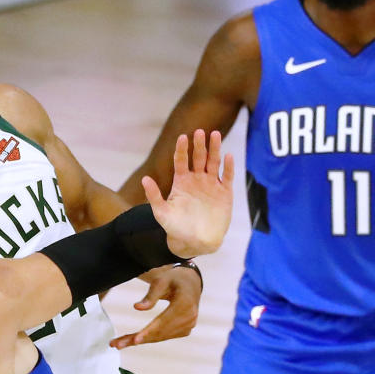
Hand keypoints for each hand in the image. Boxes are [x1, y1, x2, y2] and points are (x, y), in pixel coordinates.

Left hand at [109, 264, 200, 348]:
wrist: (191, 283)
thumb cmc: (173, 279)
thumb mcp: (161, 281)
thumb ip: (150, 295)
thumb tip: (136, 307)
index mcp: (185, 303)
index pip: (163, 321)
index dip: (148, 332)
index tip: (135, 341)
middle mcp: (189, 317)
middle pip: (160, 333)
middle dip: (137, 339)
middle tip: (117, 344)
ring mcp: (188, 325)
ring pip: (160, 337)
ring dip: (140, 341)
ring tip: (119, 343)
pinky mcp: (185, 330)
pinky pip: (164, 336)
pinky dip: (149, 338)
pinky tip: (133, 340)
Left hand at [142, 129, 233, 258]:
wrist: (196, 242)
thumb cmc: (176, 228)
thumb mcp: (161, 212)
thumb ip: (154, 196)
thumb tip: (145, 179)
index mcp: (181, 181)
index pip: (181, 161)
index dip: (182, 149)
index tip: (183, 137)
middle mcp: (196, 179)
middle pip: (198, 158)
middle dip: (199, 145)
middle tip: (200, 131)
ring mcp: (211, 185)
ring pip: (213, 162)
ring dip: (214, 149)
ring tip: (214, 135)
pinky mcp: (224, 193)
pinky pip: (227, 177)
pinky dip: (228, 167)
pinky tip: (229, 156)